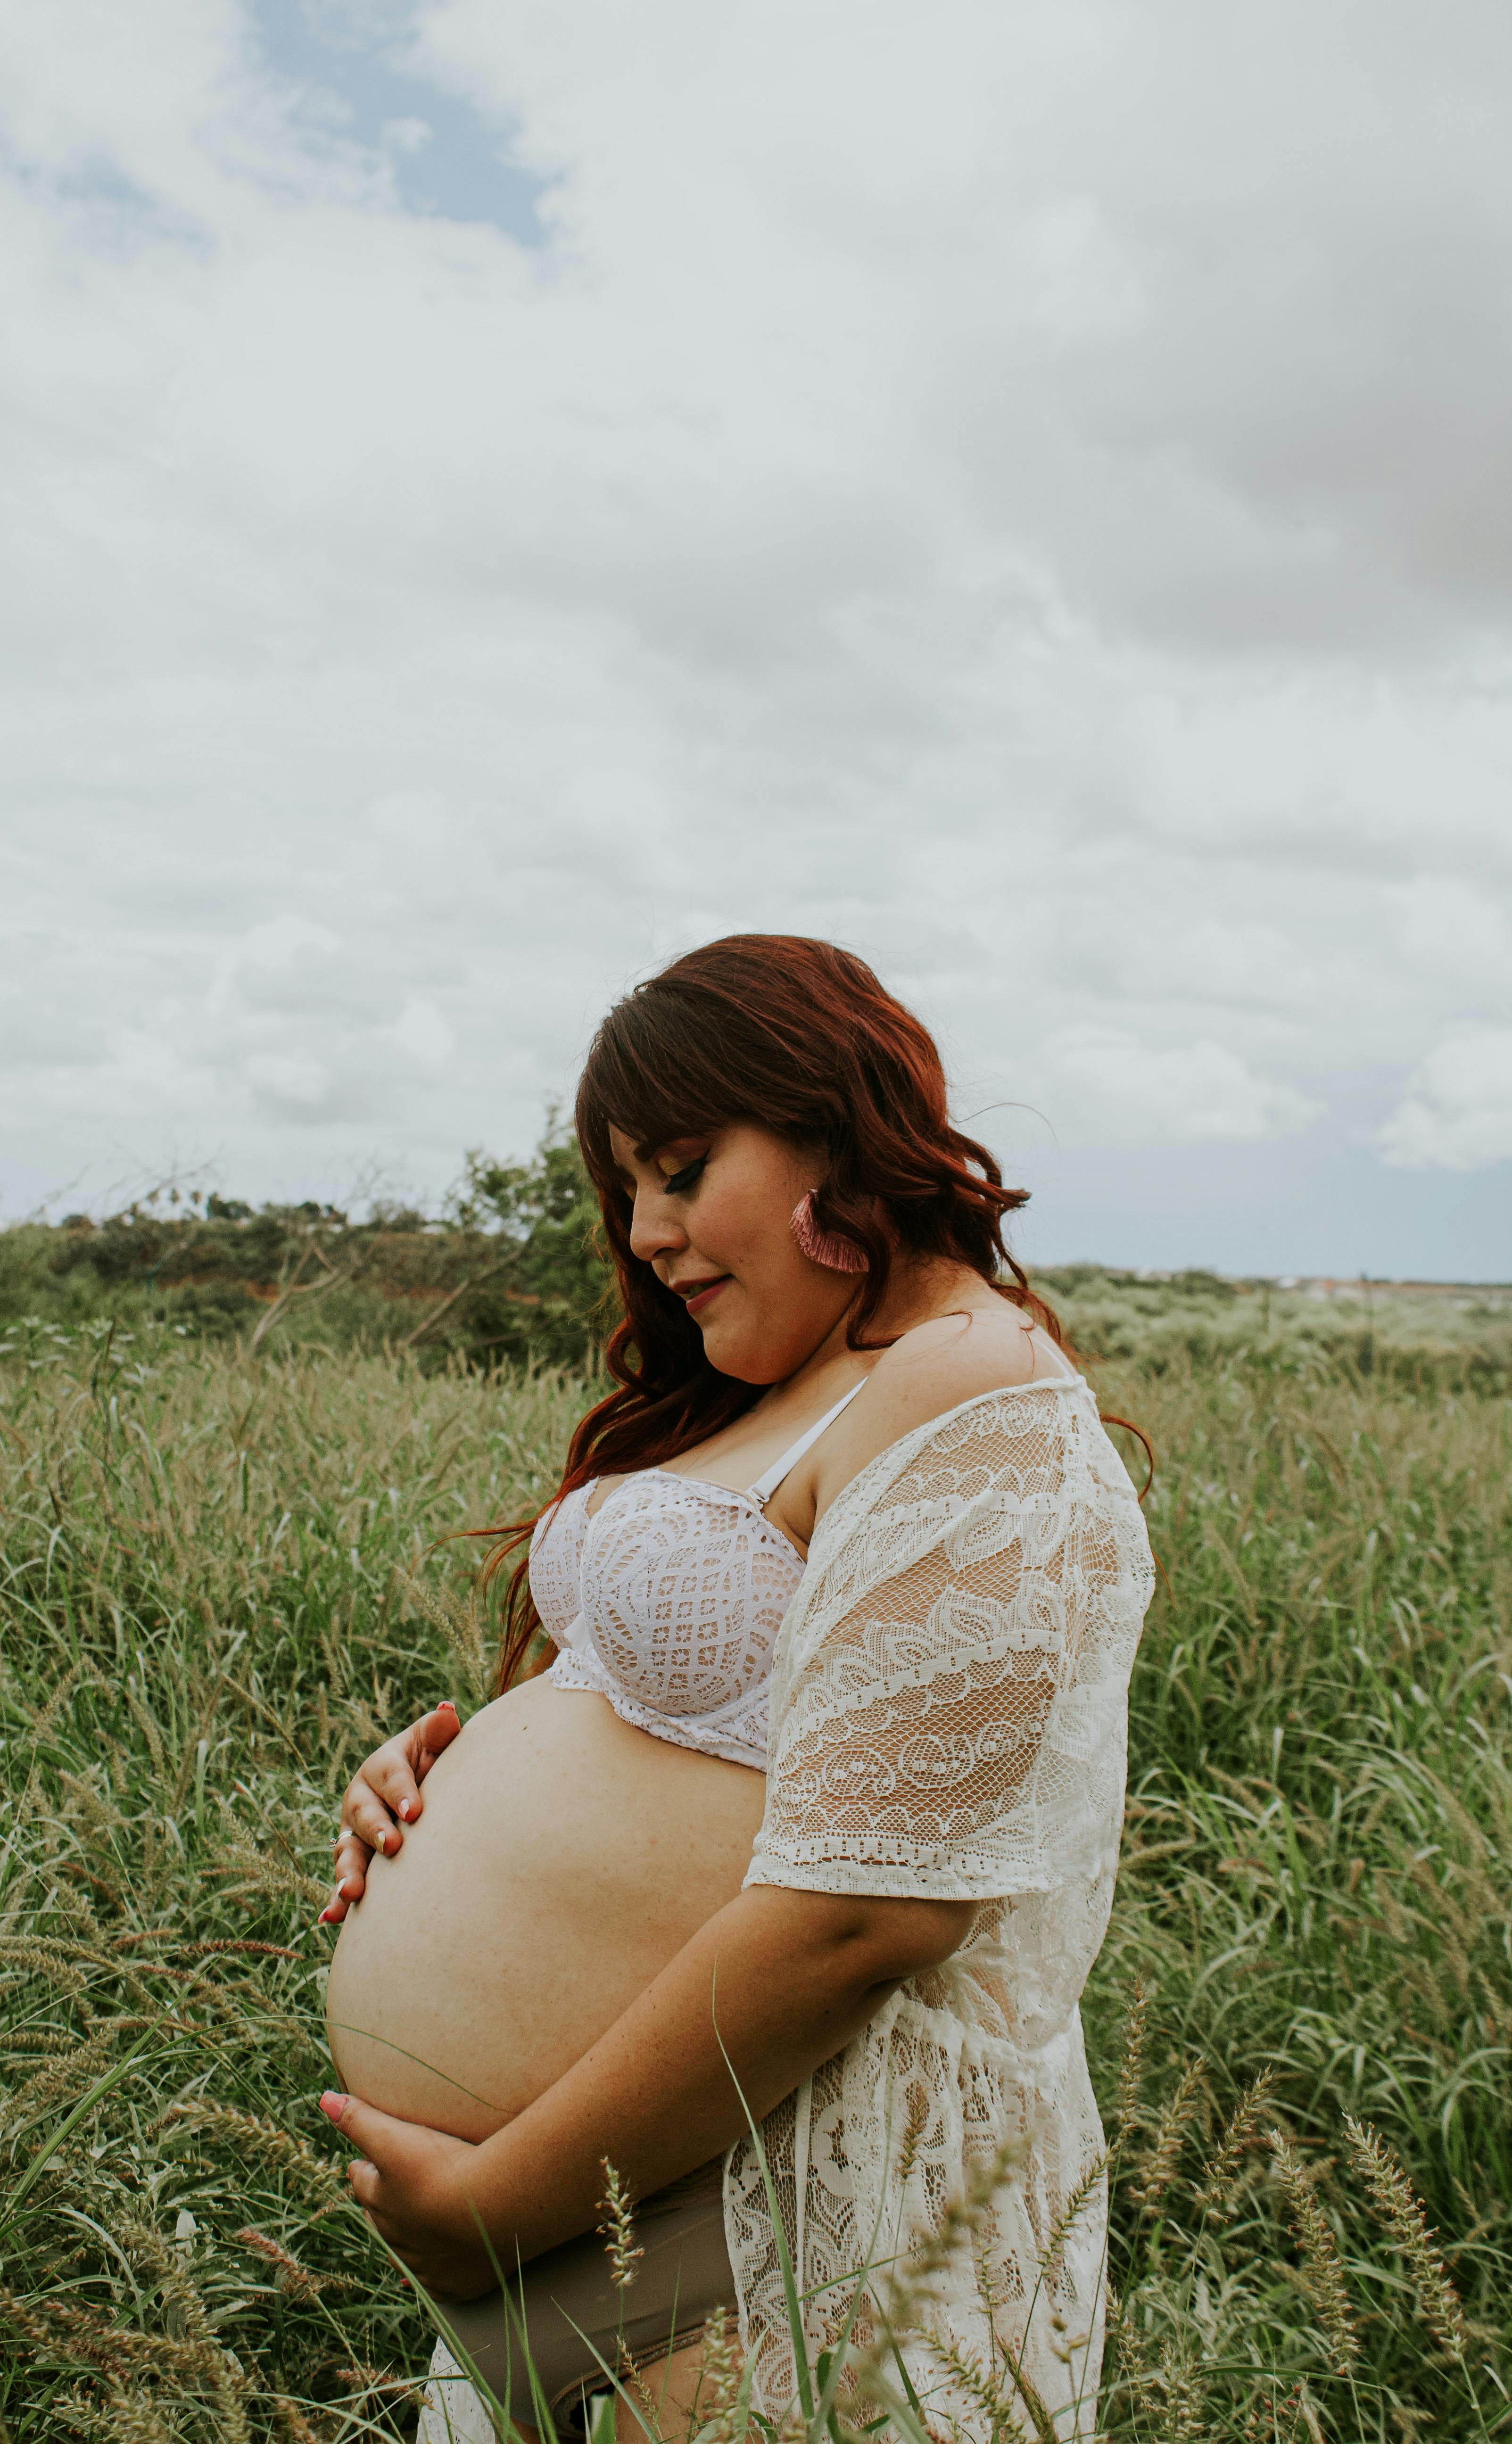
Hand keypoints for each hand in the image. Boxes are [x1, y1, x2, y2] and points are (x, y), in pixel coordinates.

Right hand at [319, 1702, 462, 1923]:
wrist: (426, 1793)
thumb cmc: (435, 1763)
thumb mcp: (436, 1744)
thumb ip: (438, 1732)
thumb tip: (447, 1711)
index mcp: (382, 1766)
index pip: (389, 1774)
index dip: (400, 1790)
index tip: (415, 1811)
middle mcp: (362, 1799)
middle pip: (362, 1813)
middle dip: (375, 1830)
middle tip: (393, 1846)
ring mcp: (354, 1833)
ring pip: (347, 1851)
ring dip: (348, 1872)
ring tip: (352, 1893)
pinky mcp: (356, 1863)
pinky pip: (343, 1882)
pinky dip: (335, 1901)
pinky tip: (332, 1919)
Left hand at [320, 2090, 499, 2296]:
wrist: (492, 2209)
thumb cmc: (441, 2167)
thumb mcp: (394, 2136)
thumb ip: (359, 2118)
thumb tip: (324, 2099)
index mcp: (379, 2201)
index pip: (362, 2181)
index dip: (363, 2170)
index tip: (364, 2162)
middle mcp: (395, 2238)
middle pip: (379, 2219)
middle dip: (380, 2205)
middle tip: (390, 2190)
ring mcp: (424, 2265)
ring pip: (405, 2252)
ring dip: (408, 2237)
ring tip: (417, 2223)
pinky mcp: (453, 2286)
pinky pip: (436, 2282)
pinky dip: (435, 2272)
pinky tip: (438, 2266)